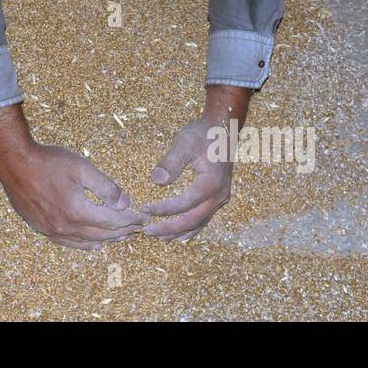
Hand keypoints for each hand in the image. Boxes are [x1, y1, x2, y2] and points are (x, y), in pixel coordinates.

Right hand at [0, 104, 146, 249]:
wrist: (14, 162)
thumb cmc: (47, 161)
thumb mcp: (81, 167)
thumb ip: (105, 186)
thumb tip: (124, 202)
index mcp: (76, 212)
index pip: (111, 221)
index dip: (129, 220)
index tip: (142, 217)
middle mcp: (64, 226)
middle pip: (101, 235)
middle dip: (121, 231)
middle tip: (137, 228)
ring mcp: (51, 230)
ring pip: (85, 242)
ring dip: (106, 240)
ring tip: (121, 237)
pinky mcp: (41, 228)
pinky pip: (67, 243)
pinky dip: (83, 246)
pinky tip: (92, 245)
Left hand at [141, 84, 251, 241]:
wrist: (224, 128)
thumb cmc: (203, 134)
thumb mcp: (185, 142)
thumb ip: (171, 162)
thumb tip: (156, 181)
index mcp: (210, 184)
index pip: (183, 204)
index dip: (162, 210)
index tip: (143, 210)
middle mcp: (218, 195)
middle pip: (192, 220)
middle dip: (168, 228)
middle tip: (147, 231)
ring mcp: (221, 198)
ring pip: (199, 223)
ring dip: (179, 232)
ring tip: (160, 238)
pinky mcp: (218, 196)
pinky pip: (205, 218)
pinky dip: (192, 228)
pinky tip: (181, 235)